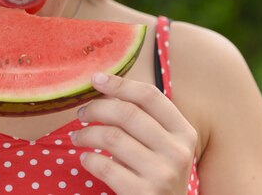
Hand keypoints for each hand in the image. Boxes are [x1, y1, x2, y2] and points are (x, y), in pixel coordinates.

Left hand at [70, 73, 196, 194]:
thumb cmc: (158, 173)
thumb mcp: (163, 145)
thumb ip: (144, 119)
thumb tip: (104, 87)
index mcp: (184, 132)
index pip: (150, 96)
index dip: (120, 84)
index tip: (95, 79)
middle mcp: (178, 151)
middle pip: (127, 113)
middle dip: (96, 108)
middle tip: (81, 113)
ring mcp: (163, 174)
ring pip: (112, 137)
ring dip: (86, 133)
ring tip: (77, 137)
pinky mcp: (144, 194)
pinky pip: (104, 166)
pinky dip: (88, 159)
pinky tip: (86, 158)